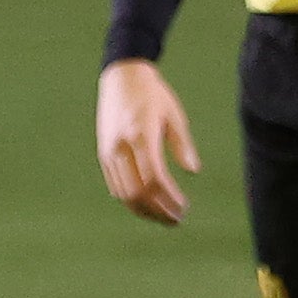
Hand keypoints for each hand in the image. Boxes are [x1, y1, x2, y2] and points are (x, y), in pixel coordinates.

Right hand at [96, 57, 196, 224]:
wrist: (121, 77)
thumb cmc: (152, 94)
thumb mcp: (173, 114)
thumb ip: (182, 144)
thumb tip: (194, 171)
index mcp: (141, 135)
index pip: (154, 179)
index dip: (169, 198)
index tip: (183, 207)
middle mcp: (121, 147)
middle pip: (137, 193)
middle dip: (157, 211)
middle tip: (176, 220)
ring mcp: (109, 152)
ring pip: (124, 194)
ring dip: (144, 210)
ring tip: (163, 216)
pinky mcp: (103, 154)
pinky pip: (116, 185)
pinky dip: (131, 200)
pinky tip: (147, 203)